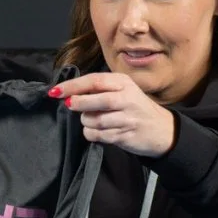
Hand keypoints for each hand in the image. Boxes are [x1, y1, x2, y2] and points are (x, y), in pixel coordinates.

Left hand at [50, 73, 175, 157]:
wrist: (161, 130)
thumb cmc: (135, 108)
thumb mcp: (122, 91)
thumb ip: (100, 90)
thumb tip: (69, 93)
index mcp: (123, 83)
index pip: (94, 81)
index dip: (72, 86)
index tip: (55, 91)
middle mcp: (127, 98)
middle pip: (96, 100)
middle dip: (78, 103)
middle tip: (70, 105)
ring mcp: (127, 118)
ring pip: (95, 120)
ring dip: (86, 121)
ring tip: (90, 119)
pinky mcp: (125, 135)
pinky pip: (99, 135)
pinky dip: (92, 134)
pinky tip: (96, 131)